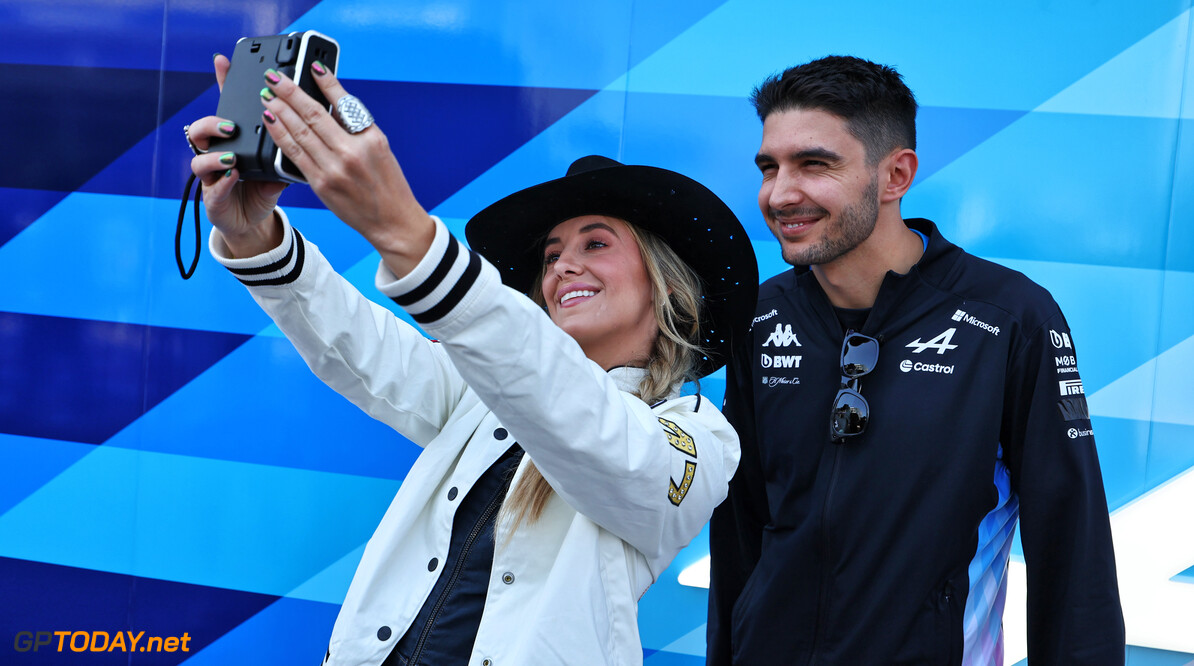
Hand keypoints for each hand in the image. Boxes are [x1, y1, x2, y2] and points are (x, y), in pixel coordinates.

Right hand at [188, 54, 286, 256]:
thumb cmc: (265, 187)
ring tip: (230, 156)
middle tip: (232, 125)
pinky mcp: (214, 198)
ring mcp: (212, 175)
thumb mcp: (279, 163)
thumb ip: (290, 144)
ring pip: (199, 157)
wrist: (254, 221)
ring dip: (214, 154)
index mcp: (235, 140)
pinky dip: (222, 182)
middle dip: (214, 123)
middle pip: (203, 129)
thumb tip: (312, 124)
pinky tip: (232, 176)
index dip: (223, 84)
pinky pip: (213, 188)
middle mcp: (218, 153)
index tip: (224, 61)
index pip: (227, 108)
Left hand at [257, 63, 433, 275]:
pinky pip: (294, 154)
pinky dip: (280, 135)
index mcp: (371, 139)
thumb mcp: (380, 149)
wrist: (392, 222)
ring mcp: (334, 168)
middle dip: (290, 92)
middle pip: (314, 114)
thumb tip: (328, 103)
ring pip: (300, 132)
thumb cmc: (387, 185)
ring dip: (280, 110)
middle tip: (275, 77)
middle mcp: (352, 152)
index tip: (311, 67)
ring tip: (267, 95)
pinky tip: (271, 121)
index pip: (344, 103)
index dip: (325, 82)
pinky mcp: (321, 184)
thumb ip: (356, 128)